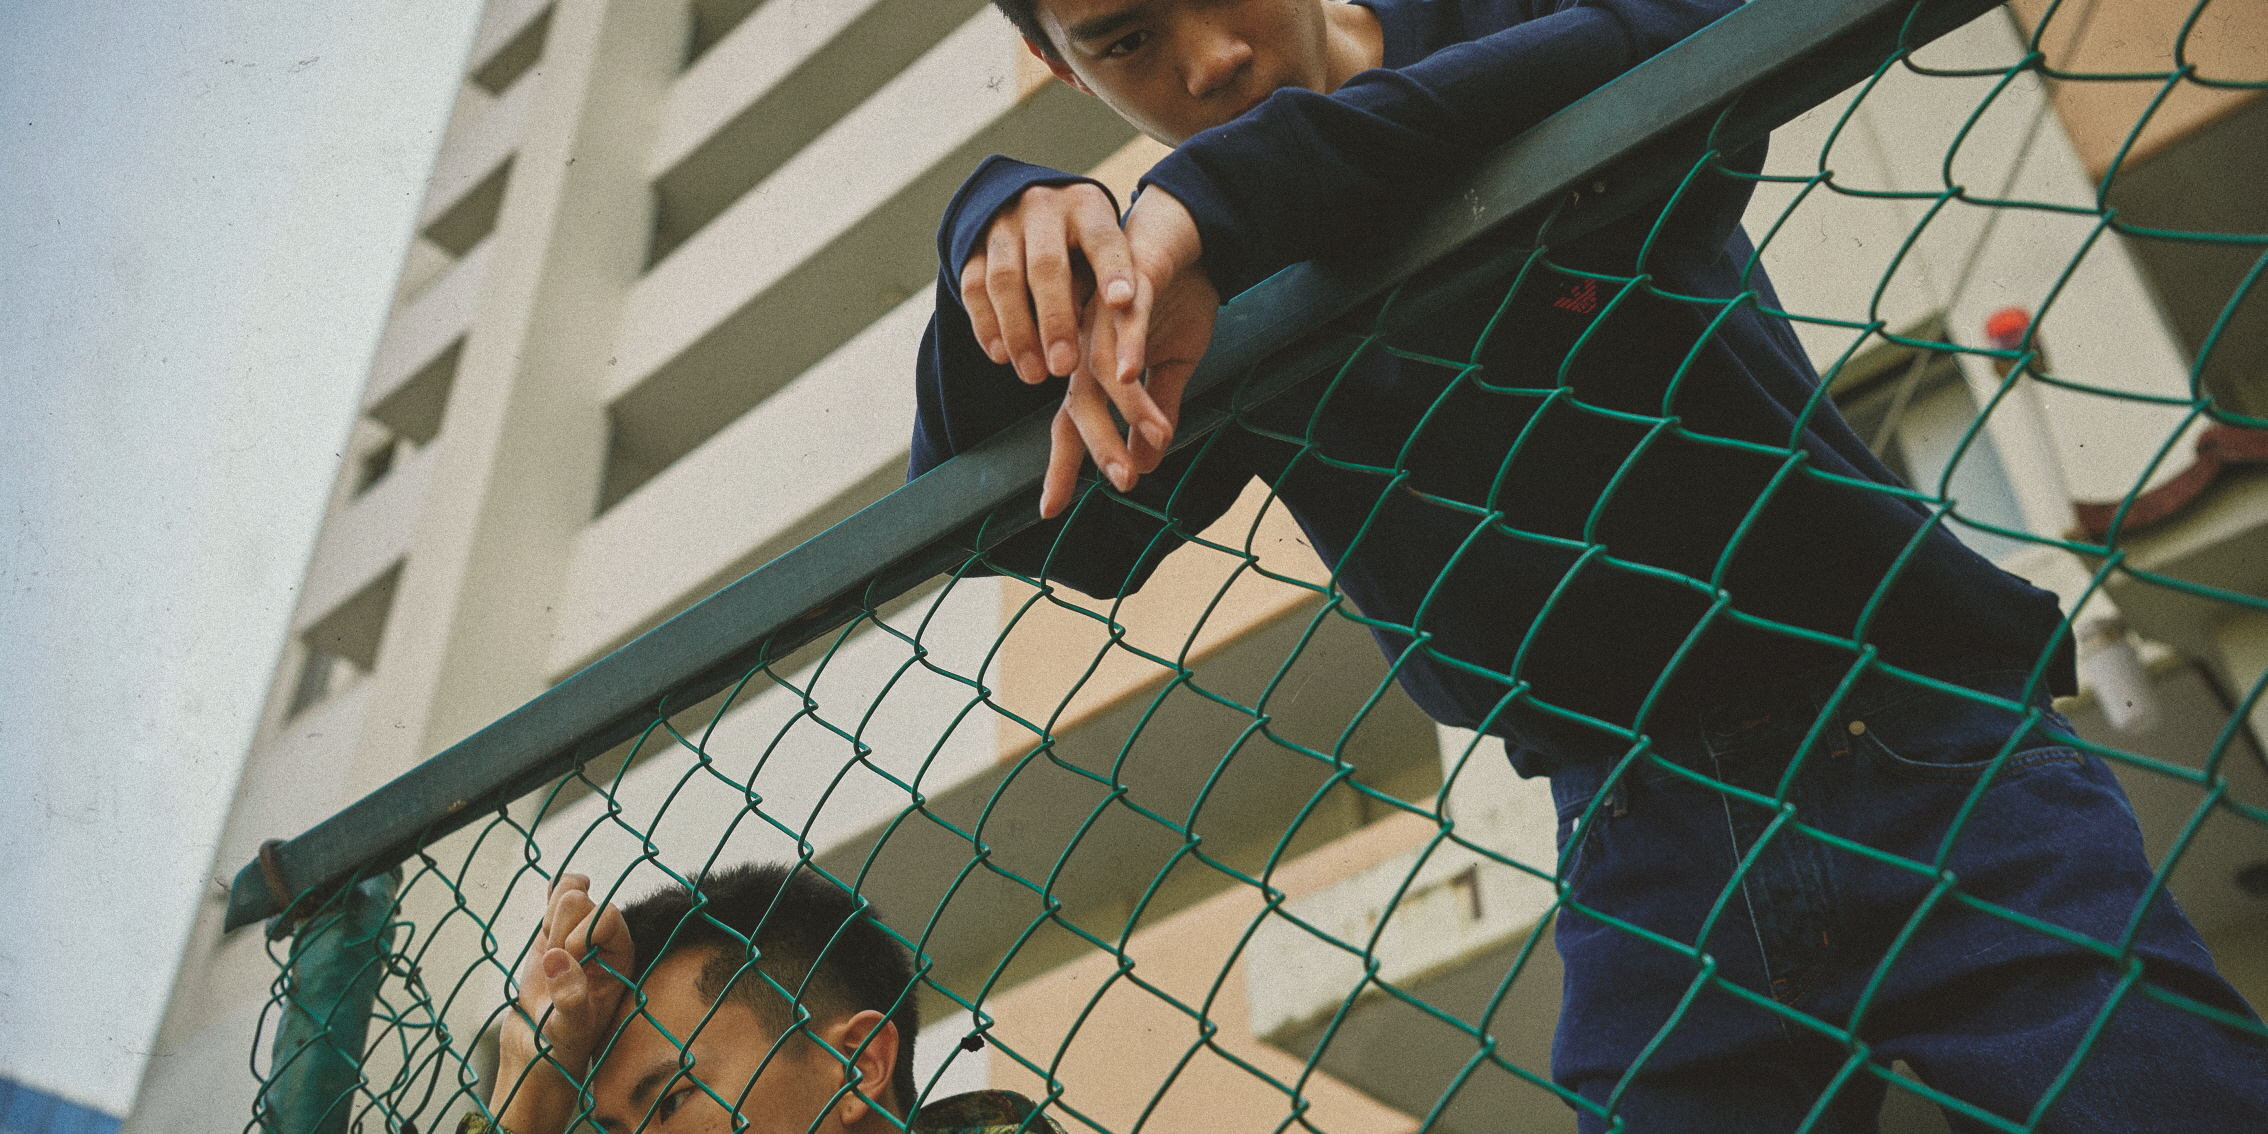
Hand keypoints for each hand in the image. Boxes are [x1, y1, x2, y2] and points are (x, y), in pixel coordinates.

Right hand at [494, 874, 634, 1131]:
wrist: (537, 1054)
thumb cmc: (561, 1048)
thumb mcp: (567, 1030)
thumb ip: (569, 998)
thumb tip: (556, 957)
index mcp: (620, 957)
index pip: (608, 916)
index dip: (581, 933)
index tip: (566, 961)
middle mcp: (603, 942)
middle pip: (583, 901)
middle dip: (562, 927)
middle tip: (554, 961)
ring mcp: (577, 936)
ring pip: (568, 894)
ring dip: (552, 917)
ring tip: (546, 950)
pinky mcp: (553, 936)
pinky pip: (557, 896)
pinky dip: (552, 893)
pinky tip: (549, 895)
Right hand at [960, 182, 1135, 383]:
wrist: (1026, 207)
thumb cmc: (1082, 243)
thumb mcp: (1105, 249)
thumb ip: (1114, 283)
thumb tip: (1123, 342)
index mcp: (1087, 207)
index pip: (1102, 238)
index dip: (1112, 271)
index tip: (1123, 303)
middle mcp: (1043, 209)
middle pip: (1046, 265)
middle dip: (1055, 320)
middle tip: (1064, 367)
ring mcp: (1003, 225)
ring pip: (1004, 279)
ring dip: (1017, 331)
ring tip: (1034, 374)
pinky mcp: (972, 246)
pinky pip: (973, 286)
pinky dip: (986, 325)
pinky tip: (1002, 356)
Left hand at [1040, 188, 1219, 518]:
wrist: (1186, 234)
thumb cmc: (1174, 298)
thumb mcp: (1173, 365)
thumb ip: (1156, 411)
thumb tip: (1148, 464)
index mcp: (1094, 368)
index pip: (1071, 425)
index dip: (1063, 466)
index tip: (1050, 511)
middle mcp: (1088, 344)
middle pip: (1080, 403)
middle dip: (1099, 446)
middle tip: (1124, 482)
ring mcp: (1103, 314)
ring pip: (1101, 368)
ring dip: (1125, 406)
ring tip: (1150, 436)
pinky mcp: (1128, 282)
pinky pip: (1123, 318)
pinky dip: (1126, 346)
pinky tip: (1129, 372)